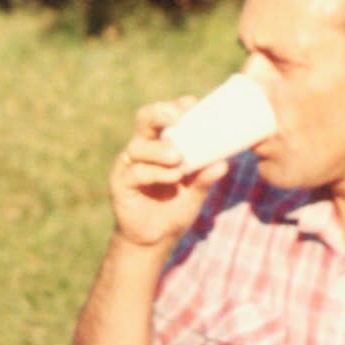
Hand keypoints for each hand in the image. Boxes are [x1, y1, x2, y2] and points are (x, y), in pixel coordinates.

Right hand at [107, 99, 231, 251]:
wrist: (155, 240)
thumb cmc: (174, 208)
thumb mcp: (195, 192)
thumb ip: (205, 177)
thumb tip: (223, 163)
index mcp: (159, 143)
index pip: (163, 114)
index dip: (175, 106)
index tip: (193, 104)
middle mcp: (142, 149)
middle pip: (144, 119)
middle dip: (161, 113)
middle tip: (179, 118)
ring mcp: (129, 165)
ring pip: (138, 146)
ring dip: (159, 150)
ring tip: (178, 158)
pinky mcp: (120, 184)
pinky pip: (135, 172)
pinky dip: (155, 172)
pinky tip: (173, 177)